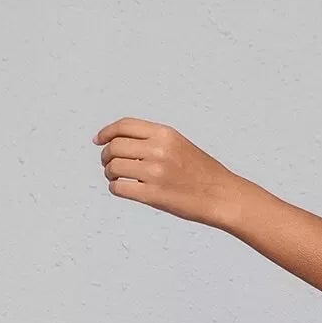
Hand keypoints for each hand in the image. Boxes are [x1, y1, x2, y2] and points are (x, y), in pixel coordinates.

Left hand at [92, 116, 244, 229]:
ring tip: (116, 178)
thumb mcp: (180, 145)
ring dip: (110, 173)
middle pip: (114, 147)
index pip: (124, 126)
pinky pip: (120, 188)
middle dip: (106, 156)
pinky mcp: (153, 195)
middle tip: (109, 165)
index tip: (98, 140)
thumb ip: (153, 141)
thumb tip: (119, 142)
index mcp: (165, 134)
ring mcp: (155, 173)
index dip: (106, 132)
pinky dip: (115, 188)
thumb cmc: (202, 173)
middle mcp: (158, 150)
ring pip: (113, 167)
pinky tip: (122, 189)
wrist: (223, 196)